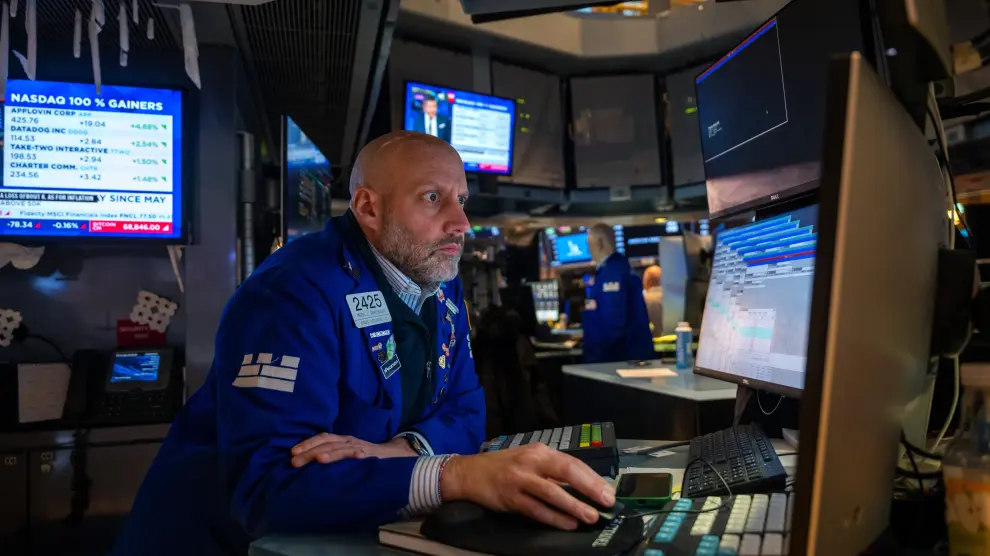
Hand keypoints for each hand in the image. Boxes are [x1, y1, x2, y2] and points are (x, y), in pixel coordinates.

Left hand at [290, 433, 416, 466]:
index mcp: (341, 440)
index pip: (322, 438)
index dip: (307, 444)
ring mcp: (360, 447)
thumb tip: (307, 464)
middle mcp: (348, 441)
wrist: (390, 455)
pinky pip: (363, 454)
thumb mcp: (345, 454)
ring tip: (318, 460)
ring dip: (330, 454)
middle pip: (327, 443)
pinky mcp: (371, 455)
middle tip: (294, 461)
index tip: (292, 453)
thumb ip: (331, 456)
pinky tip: (356, 457)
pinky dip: (359, 454)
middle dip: (310, 451)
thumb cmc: (363, 458)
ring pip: (342, 449)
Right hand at [440, 443, 614, 530]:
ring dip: (574, 506)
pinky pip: (536, 510)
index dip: (592, 477)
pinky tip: (568, 524)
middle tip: (607, 501)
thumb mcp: (529, 459)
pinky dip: (554, 518)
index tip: (608, 490)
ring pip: (552, 493)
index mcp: (539, 451)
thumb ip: (552, 468)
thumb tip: (585, 484)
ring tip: (591, 516)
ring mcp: (519, 480)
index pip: (572, 462)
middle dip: (589, 488)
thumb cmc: (504, 466)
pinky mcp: (510, 498)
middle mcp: (530, 462)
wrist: (468, 473)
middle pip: (565, 472)